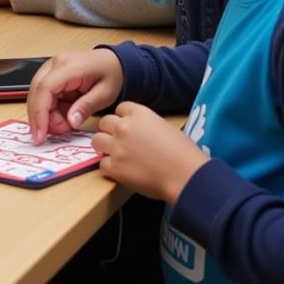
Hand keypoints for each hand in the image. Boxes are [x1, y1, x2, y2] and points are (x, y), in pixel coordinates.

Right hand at [26, 48, 123, 143]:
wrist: (114, 61)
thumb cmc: (111, 74)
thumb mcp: (105, 94)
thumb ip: (86, 107)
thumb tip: (70, 122)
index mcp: (68, 66)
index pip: (45, 88)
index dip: (39, 113)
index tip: (40, 135)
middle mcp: (54, 64)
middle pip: (36, 92)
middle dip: (38, 117)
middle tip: (48, 136)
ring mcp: (51, 68)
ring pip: (37, 95)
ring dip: (45, 115)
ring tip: (63, 126)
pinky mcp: (51, 75)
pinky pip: (44, 95)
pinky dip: (49, 110)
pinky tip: (62, 118)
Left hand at [93, 102, 208, 203]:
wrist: (186, 175)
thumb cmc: (183, 153)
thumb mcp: (165, 126)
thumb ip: (146, 125)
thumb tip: (140, 133)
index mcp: (139, 113)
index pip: (120, 109)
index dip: (123, 119)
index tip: (128, 129)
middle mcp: (124, 126)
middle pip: (104, 122)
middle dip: (110, 131)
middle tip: (119, 143)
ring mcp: (117, 146)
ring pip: (96, 140)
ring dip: (104, 147)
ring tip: (115, 156)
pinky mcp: (114, 167)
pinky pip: (102, 164)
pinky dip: (110, 168)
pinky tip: (121, 172)